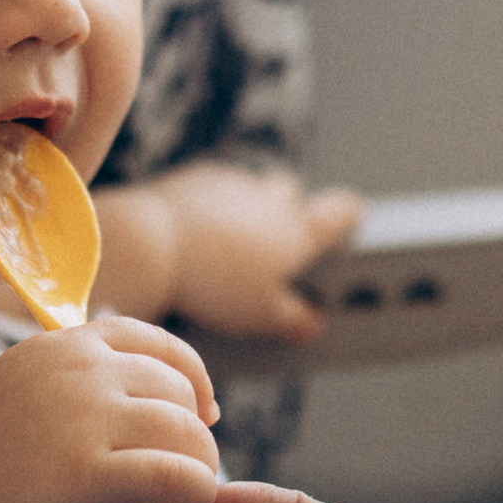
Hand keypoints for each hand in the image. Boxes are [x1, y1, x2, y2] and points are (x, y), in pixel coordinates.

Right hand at [0, 317, 219, 502]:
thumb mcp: (20, 391)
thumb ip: (76, 377)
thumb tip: (158, 379)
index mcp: (59, 345)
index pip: (156, 343)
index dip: (191, 380)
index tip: (201, 416)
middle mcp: (75, 370)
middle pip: (178, 393)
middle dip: (190, 436)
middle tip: (180, 476)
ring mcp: (82, 418)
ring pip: (189, 435)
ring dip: (196, 470)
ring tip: (177, 501)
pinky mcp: (89, 476)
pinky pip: (180, 478)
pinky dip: (194, 497)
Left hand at [100, 163, 361, 343]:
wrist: (152, 244)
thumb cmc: (213, 286)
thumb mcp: (260, 317)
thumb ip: (293, 320)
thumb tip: (314, 323)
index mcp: (297, 232)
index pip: (341, 212)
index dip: (347, 215)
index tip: (350, 216)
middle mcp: (271, 200)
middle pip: (293, 193)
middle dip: (290, 211)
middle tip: (276, 244)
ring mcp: (234, 184)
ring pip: (254, 187)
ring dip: (251, 206)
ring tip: (234, 241)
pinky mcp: (197, 178)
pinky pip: (217, 186)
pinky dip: (216, 204)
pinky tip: (200, 230)